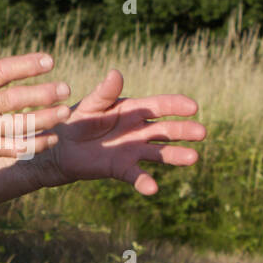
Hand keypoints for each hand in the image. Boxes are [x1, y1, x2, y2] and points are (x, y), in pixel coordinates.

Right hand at [0, 29, 71, 171]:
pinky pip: (10, 149)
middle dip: (41, 94)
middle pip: (12, 100)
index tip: (49, 60)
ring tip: (64, 113)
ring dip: (42, 120)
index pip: (1, 71)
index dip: (25, 65)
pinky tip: (51, 139)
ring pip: (15, 126)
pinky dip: (31, 146)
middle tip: (65, 88)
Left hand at [39, 69, 204, 194]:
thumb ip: (104, 93)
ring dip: (176, 155)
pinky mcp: (121, 167)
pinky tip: (153, 189)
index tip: (193, 107)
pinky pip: (135, 175)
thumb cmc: (76, 120)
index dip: (176, 105)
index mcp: (132, 110)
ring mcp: (132, 150)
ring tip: (194, 158)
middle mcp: (138, 130)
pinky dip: (144, 181)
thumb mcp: (90, 104)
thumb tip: (116, 73)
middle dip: (184, 130)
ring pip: (159, 152)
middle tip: (202, 132)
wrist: (59, 147)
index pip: (159, 106)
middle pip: (166, 130)